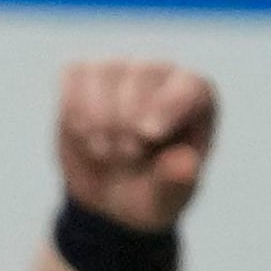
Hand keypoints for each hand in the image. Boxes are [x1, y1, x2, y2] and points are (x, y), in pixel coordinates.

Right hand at [54, 61, 217, 231]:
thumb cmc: (150, 194)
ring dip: (98, 117)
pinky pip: (74, 75)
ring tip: (105, 151)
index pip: (189, 87)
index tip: (148, 135)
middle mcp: (163, 75)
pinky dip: (74, 108)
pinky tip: (83, 134)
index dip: (168, 105)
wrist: (111, 199)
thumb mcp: (166, 201)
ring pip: (105, 70)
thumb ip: (176, 183)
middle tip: (127, 155)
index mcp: (196, 99)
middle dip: (127, 118)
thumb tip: (184, 164)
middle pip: (145, 72)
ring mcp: (123, 70)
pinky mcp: (85, 76)